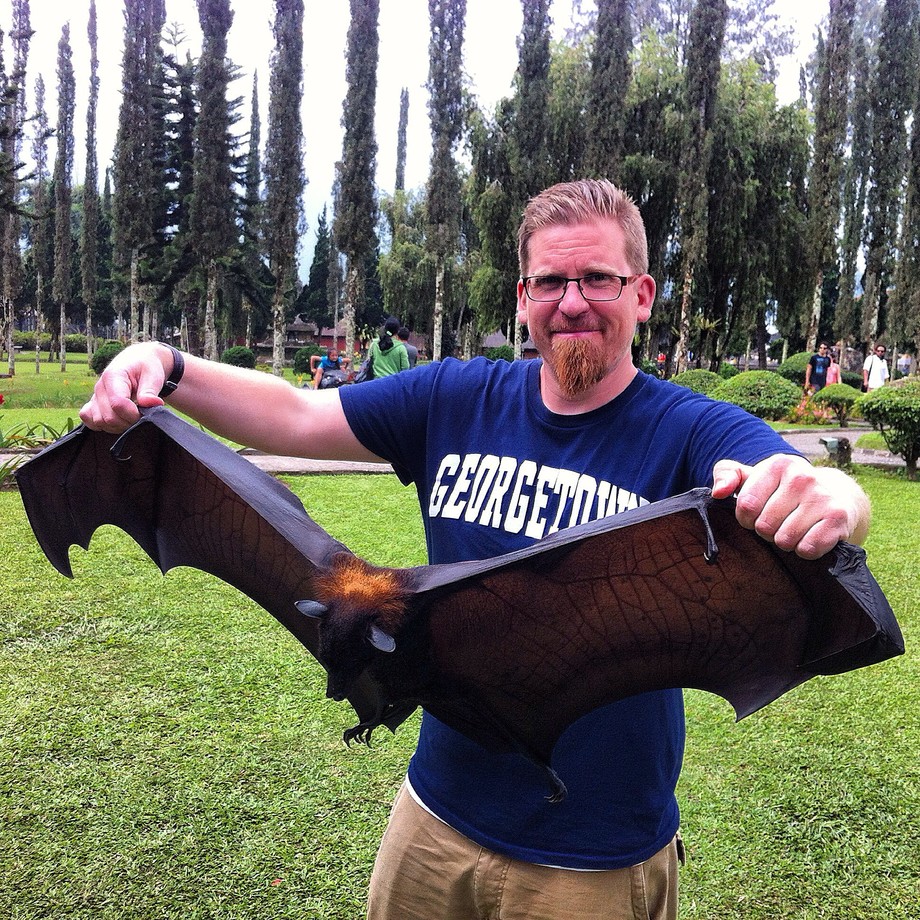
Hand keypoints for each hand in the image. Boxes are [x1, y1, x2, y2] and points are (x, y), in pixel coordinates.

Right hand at [79, 342, 171, 432]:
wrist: (139, 361)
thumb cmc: (146, 367)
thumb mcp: (153, 375)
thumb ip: (150, 391)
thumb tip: (154, 404)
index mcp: (113, 376)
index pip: (118, 404)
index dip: (134, 414)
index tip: (146, 412)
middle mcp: (99, 387)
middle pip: (108, 417)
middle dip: (128, 422)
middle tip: (141, 415)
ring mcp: (94, 396)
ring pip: (99, 422)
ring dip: (119, 426)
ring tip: (132, 416)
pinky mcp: (93, 404)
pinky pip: (88, 420)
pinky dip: (103, 425)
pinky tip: (118, 419)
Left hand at [711, 454, 869, 559]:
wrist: (834, 495)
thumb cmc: (783, 489)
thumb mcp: (752, 476)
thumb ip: (726, 475)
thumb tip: (718, 492)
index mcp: (778, 465)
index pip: (746, 505)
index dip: (746, 518)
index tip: (756, 514)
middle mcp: (802, 477)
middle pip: (764, 525)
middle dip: (766, 531)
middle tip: (778, 522)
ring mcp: (823, 496)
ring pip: (784, 540)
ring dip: (785, 542)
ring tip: (793, 529)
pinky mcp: (839, 518)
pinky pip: (807, 549)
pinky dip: (804, 550)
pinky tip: (809, 537)